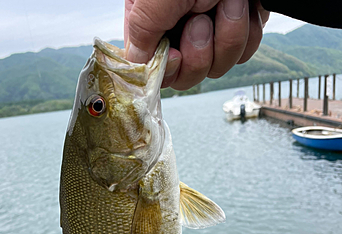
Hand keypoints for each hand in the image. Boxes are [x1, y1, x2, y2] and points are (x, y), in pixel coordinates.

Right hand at [124, 0, 268, 89]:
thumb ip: (141, 32)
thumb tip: (138, 64)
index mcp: (155, 21)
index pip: (157, 68)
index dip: (169, 70)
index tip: (176, 54)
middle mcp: (181, 27)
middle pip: (190, 74)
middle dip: (200, 54)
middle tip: (201, 20)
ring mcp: (213, 28)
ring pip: (220, 65)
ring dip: (227, 37)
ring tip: (226, 1)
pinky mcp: (240, 24)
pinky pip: (245, 49)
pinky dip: (247, 30)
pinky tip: (242, 4)